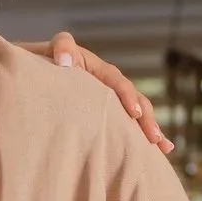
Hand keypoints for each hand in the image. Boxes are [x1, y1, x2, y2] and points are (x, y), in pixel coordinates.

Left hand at [45, 32, 172, 154]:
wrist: (38, 72)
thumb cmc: (44, 60)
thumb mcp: (53, 48)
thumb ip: (61, 48)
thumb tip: (65, 61)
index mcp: (99, 69)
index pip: (117, 82)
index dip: (127, 96)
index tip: (133, 113)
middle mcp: (110, 85)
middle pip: (135, 100)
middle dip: (146, 119)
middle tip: (153, 138)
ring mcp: (110, 101)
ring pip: (136, 114)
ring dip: (149, 129)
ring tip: (163, 148)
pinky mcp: (106, 114)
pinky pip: (126, 125)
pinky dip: (139, 137)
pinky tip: (157, 152)